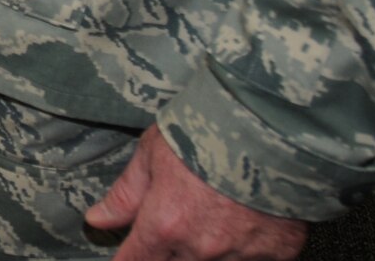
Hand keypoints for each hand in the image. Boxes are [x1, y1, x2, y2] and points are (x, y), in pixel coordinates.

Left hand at [84, 127, 305, 259]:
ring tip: (213, 213)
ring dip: (207, 250)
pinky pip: (254, 260)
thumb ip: (125, 195)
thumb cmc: (203, 132)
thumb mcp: (151, 154)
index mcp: (165, 224)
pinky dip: (246, 247)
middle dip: (167, 253)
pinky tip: (245, 220)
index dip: (128, 260)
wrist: (267, 126)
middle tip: (174, 222)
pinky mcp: (278, 252)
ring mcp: (242, 254)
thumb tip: (96, 220)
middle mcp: (202, 248)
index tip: (126, 257)